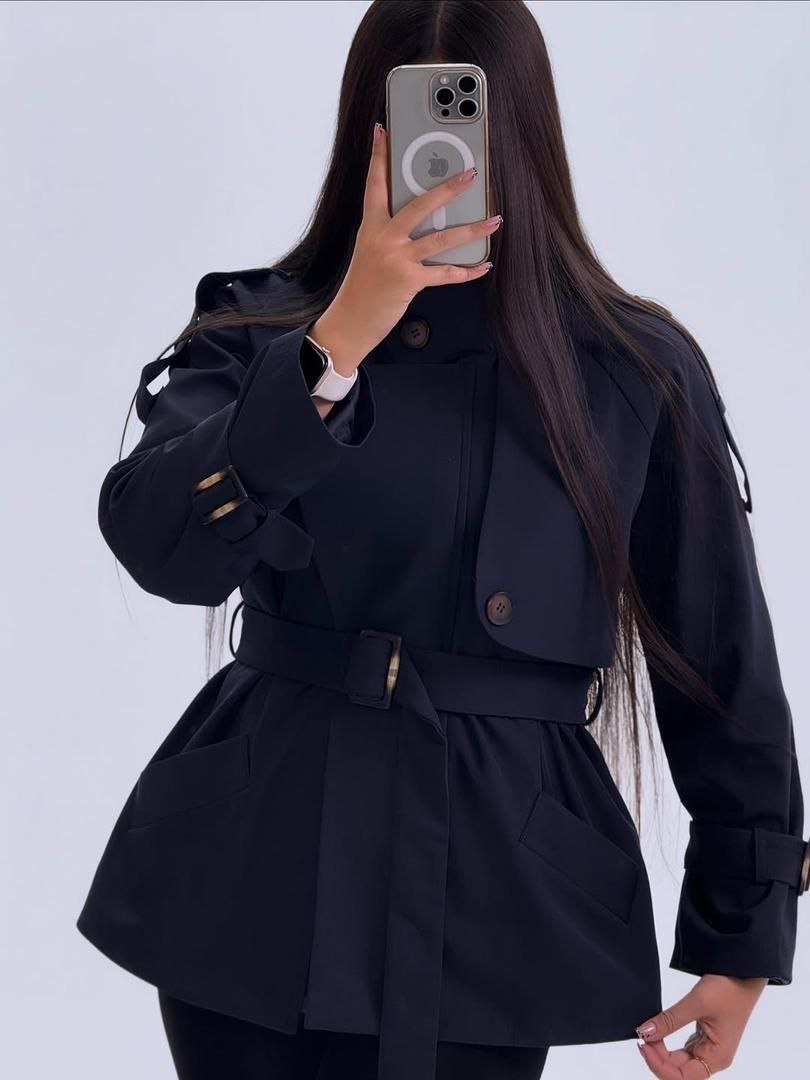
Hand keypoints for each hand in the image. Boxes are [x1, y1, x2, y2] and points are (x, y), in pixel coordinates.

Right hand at [308, 122, 500, 374]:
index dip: (378, 156)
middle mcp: (384, 238)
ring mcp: (397, 259)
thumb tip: (424, 219)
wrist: (350, 320)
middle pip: (421, 204)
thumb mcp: (370, 251)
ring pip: (441, 238)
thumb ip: (389, 232)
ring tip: (494, 220)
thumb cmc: (363, 286)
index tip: (383, 130)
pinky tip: (484, 265)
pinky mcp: (409, 281)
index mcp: (371, 227)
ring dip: (472, 229)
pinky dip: (467, 271)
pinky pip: (446, 274)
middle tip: (472, 173)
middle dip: (449, 187)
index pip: (375, 184)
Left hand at [635, 974, 767, 1076]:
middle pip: (679, 1071)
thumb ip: (669, 1020)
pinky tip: (656, 1033)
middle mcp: (713, 1057)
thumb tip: (644, 1032)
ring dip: (660, 1053)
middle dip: (657, 1058)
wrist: (742, 972)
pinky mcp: (703, 1037)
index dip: (660, 1066)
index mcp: (717, 1057)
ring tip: (646, 1034)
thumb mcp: (696, 1002)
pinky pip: (682, 1050)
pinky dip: (666, 1044)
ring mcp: (708, 1048)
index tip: (644, 1045)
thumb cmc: (728, 989)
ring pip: (679, 1062)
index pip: (683, 1077)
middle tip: (642, 1035)